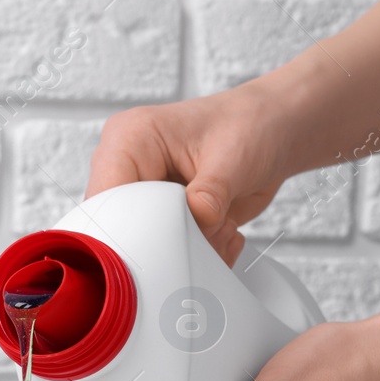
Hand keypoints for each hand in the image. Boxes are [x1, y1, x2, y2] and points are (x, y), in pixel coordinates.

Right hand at [87, 81, 295, 265]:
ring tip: (223, 226)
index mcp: (128, 140)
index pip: (105, 198)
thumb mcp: (233, 159)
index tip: (165, 248)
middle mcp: (129, 169)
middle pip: (122, 229)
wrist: (274, 132)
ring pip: (148, 247)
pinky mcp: (164, 217)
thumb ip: (209, 197)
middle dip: (168, 243)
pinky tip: (225, 232)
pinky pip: (170, 254)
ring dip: (190, 250)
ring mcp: (145, 195)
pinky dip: (202, 254)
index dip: (129, 229)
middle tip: (208, 232)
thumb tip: (194, 230)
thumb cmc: (251, 126)